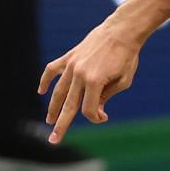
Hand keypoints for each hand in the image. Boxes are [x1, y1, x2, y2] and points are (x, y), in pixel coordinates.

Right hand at [39, 20, 143, 143]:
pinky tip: (41, 90)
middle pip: (68, 105)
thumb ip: (107, 96)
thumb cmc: (127, 55)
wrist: (123, 29)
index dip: (96, 117)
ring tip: (49, 120)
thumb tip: (95, 110)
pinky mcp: (70, 56)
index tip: (105, 117)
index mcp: (95, 81)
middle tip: (53, 140)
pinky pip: (53, 69)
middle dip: (61, 125)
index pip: (89, 109)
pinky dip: (45, 80)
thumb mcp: (123, 80)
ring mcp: (73, 65)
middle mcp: (80, 74)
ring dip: (53, 107)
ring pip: (59, 91)